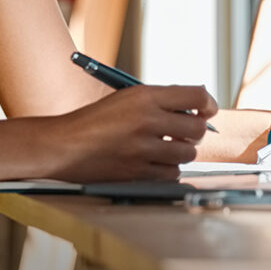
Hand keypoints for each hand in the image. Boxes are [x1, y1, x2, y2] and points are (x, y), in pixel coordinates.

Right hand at [43, 85, 218, 181]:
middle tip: (184, 133)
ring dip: (181, 152)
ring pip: (187, 153)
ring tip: (166, 148)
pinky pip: (172, 173)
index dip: (207, 104)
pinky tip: (155, 163)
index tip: (207, 110)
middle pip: (197, 128)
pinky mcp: (137, 172)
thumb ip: (159, 100)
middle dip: (195, 131)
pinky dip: (168, 169)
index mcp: (145, 96)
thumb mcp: (126, 98)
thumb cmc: (94, 121)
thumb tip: (197, 107)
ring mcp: (143, 148)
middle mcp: (147, 120)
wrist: (63, 145)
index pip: (196, 96)